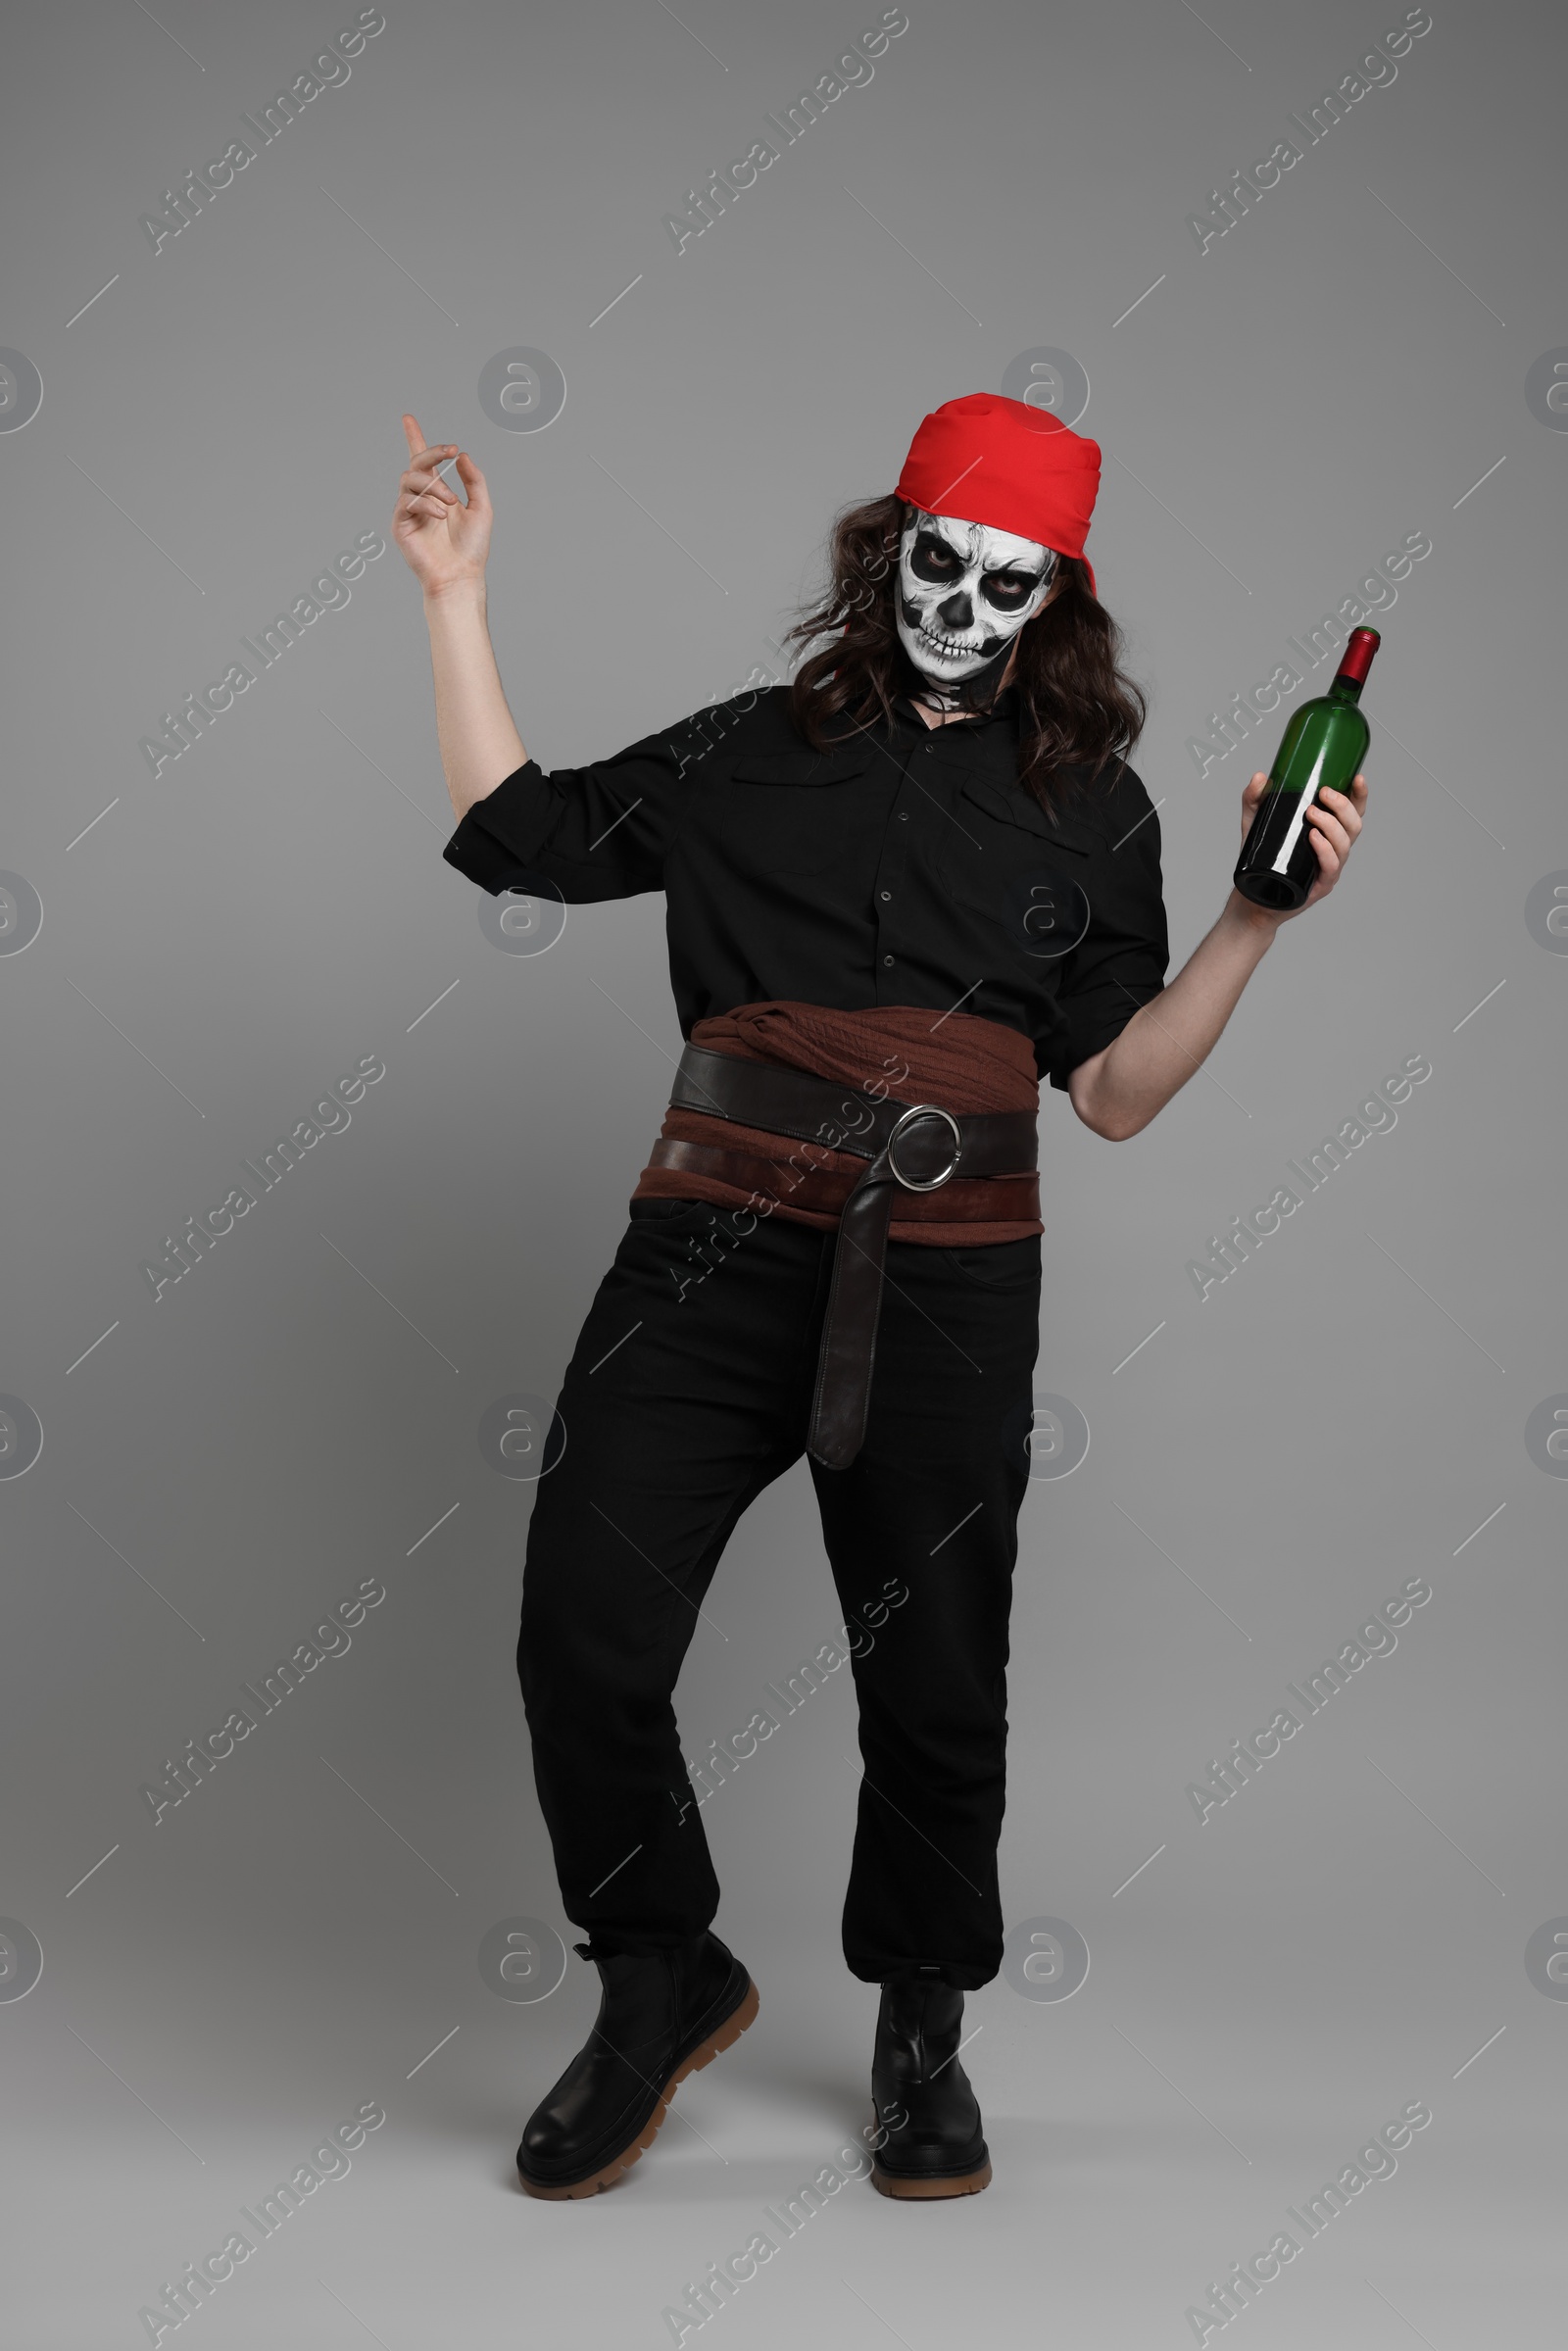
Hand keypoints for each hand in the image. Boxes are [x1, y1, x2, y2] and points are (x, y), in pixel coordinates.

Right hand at [392, 413, 491, 594]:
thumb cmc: (471, 547)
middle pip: (416, 464)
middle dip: (433, 453)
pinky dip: (426, 504)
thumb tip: (461, 456)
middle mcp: (420, 498)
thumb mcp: (481, 508)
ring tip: (450, 501)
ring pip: (410, 479)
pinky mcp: (400, 524)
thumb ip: (474, 480)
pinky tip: (441, 515)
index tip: (407, 418)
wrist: (460, 575)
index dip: (414, 438)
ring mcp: (408, 511)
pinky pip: (407, 502)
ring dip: (433, 485)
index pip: (423, 462)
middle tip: (451, 451)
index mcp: (438, 492)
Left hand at [1231, 770, 1367, 926]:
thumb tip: (1260, 776)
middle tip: (1322, 794)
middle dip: (1342, 806)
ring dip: (1331, 825)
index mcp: (1328, 831)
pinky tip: (1314, 838)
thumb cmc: (1260, 858)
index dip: (1359, 796)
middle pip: (1354, 825)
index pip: (1353, 812)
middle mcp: (1334, 849)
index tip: (1357, 778)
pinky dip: (1325, 850)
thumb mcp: (1255, 821)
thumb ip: (1255, 797)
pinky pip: (1331, 866)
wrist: (1250, 894)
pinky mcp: (1319, 886)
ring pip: (1344, 844)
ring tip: (1311, 813)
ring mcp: (1329, 868)